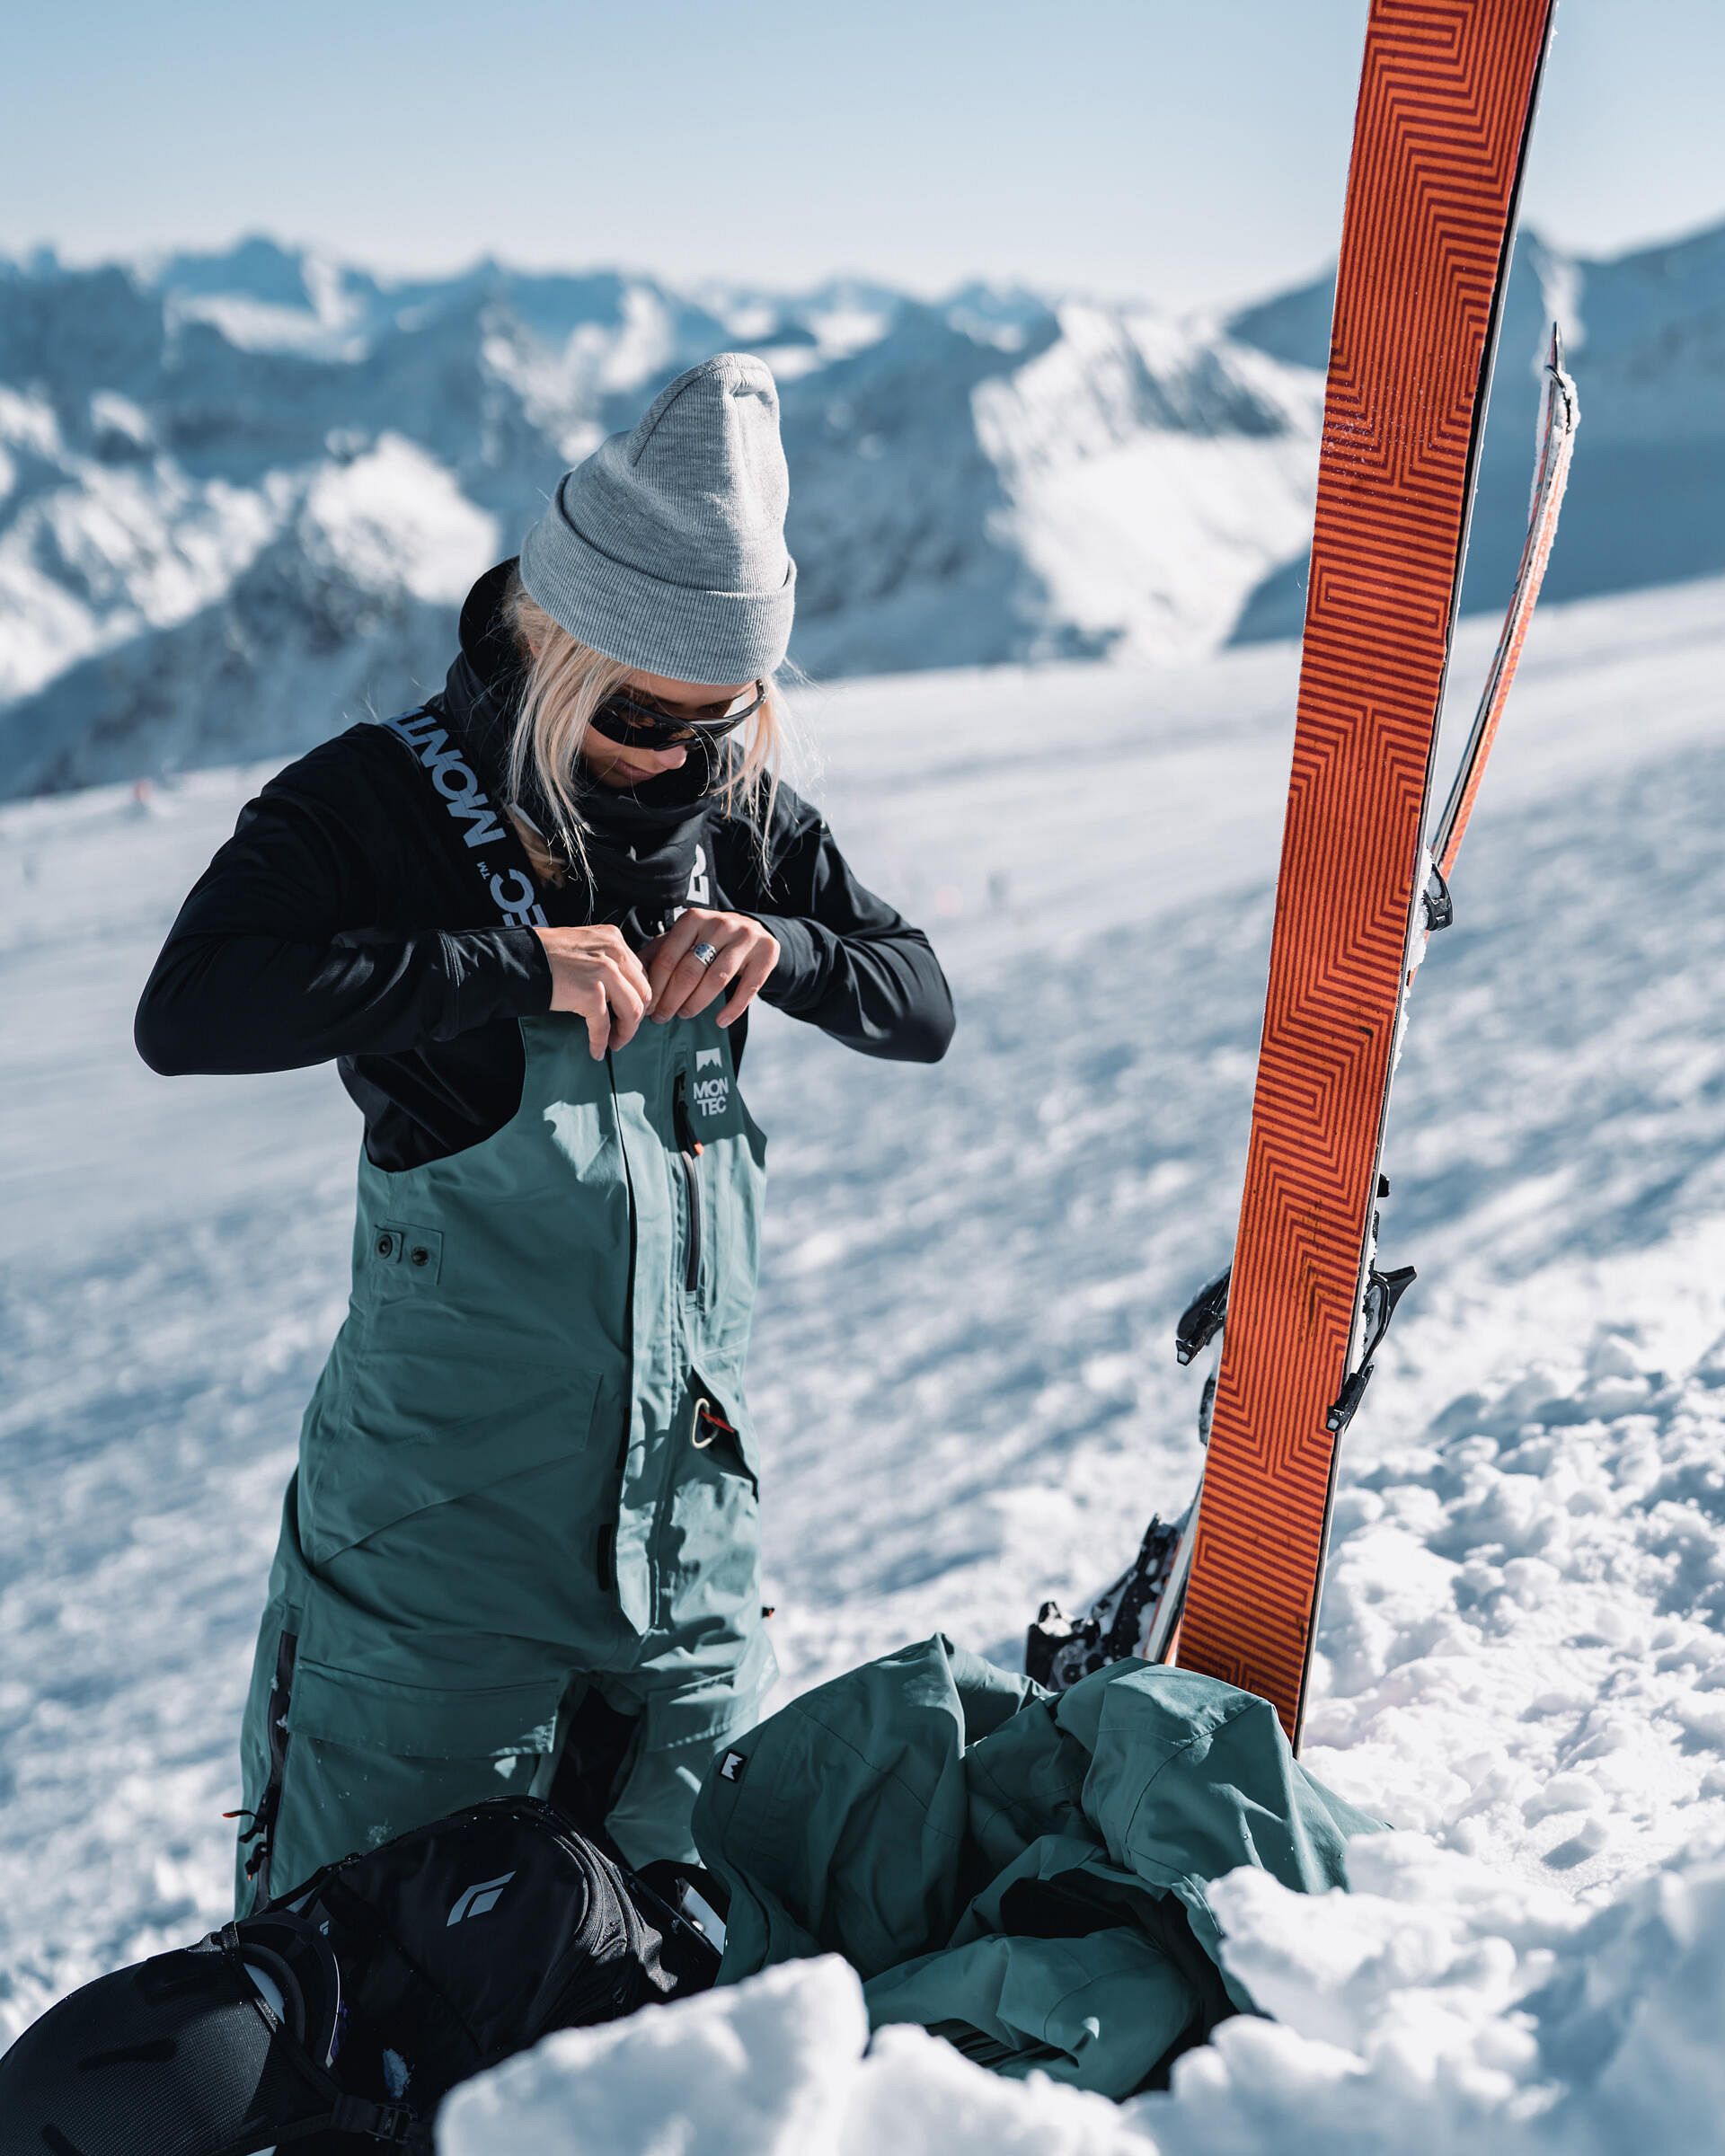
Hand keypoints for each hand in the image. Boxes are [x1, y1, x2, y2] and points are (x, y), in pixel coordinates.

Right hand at [531, 925, 653, 1060]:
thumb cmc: (544, 954)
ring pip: (631, 1010)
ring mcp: (604, 972)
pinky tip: (596, 1051)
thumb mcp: (584, 944)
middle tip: (625, 1031)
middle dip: (637, 1017)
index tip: (631, 1013)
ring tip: (615, 1043)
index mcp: (614, 939)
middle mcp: (614, 952)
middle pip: (643, 992)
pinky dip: (601, 1042)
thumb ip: (605, 958)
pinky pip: (603, 1026)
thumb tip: (620, 988)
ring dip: (625, 1032)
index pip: (640, 973)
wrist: (517, 959)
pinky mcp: (590, 994)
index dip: (638, 997)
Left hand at [643, 910, 780, 1028]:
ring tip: (684, 1015)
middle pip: (690, 970)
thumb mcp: (683, 939)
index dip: (655, 986)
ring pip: (716, 979)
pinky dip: (733, 1008)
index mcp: (693, 919)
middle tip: (662, 1017)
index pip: (668, 957)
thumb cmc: (708, 940)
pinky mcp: (767, 953)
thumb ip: (658, 953)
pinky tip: (720, 1021)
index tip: (647, 1007)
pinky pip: (748, 988)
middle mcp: (720, 924)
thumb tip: (632, 977)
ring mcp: (746, 937)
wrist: (752, 930)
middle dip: (672, 999)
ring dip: (697, 1003)